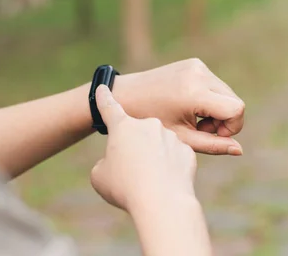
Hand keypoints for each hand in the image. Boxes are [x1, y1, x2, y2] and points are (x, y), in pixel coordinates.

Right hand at [91, 85, 196, 211]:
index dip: (104, 98)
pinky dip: (170, 167)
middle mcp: (149, 125)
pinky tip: (166, 182)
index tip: (103, 86)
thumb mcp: (100, 176)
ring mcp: (170, 136)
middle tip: (131, 171)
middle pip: (138, 134)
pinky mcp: (187, 150)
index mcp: (123, 127)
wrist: (161, 201)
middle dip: (135, 148)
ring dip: (154, 158)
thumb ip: (106, 162)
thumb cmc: (126, 188)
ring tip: (149, 181)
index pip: (109, 108)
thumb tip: (115, 162)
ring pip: (158, 146)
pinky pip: (175, 157)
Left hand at [114, 59, 244, 155]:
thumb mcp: (181, 138)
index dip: (232, 127)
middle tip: (201, 129)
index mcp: (194, 92)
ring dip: (218, 110)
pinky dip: (210, 99)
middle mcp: (199, 74)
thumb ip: (213, 145)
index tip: (214, 135)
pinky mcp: (195, 63)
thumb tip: (239, 150)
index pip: (236, 109)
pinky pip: (216, 85)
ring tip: (194, 120)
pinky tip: (190, 107)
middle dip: (224, 120)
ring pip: (227, 93)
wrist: (126, 95)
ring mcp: (198, 65)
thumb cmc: (149, 122)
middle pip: (235, 101)